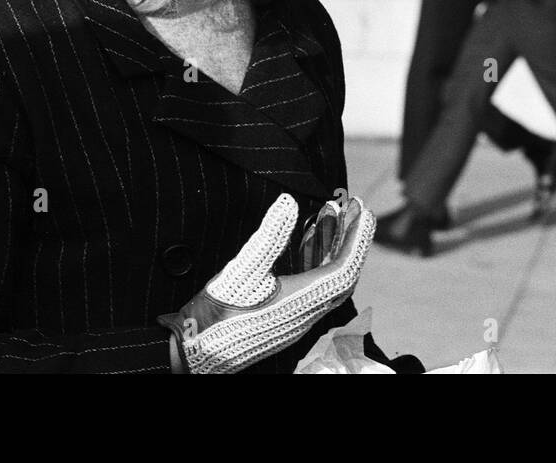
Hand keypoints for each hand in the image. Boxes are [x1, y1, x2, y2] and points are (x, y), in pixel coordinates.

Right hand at [158, 193, 374, 373]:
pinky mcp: (286, 319)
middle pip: (342, 273)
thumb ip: (268, 236)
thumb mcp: (240, 270)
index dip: (356, 238)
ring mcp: (297, 319)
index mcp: (301, 302)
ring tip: (331, 216)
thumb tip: (289, 202)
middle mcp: (306, 314)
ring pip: (328, 281)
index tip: (362, 209)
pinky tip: (307, 244)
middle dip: (350, 238)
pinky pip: (314, 288)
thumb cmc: (215, 315)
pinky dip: (316, 263)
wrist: (194, 354)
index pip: (344, 268)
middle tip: (352, 207)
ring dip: (332, 249)